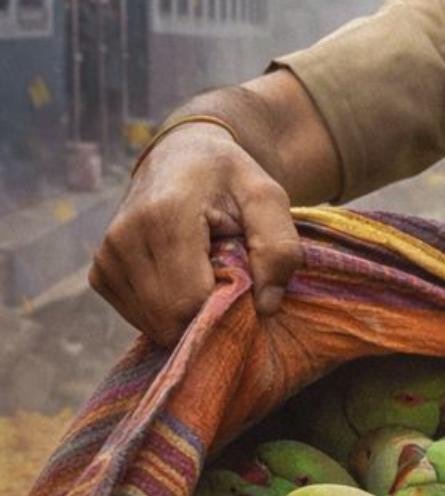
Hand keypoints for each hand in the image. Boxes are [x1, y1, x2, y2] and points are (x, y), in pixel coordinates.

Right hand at [90, 123, 302, 345]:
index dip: (226, 311)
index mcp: (164, 217)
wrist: (182, 157)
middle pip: (170, 319)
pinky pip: (141, 318)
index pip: (190, 302)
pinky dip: (168, 311)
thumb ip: (279, 248)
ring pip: (155, 324)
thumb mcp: (268, 200)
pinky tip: (184, 279)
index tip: (248, 291)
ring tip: (206, 273)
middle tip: (230, 282)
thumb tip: (267, 307)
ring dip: (189, 314)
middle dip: (209, 316)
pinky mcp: (100, 274)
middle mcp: (124, 238)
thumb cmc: (231, 180)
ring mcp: (106, 258)